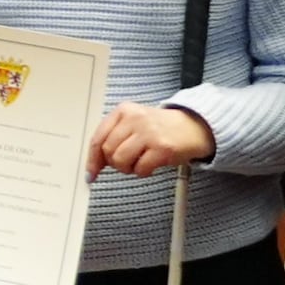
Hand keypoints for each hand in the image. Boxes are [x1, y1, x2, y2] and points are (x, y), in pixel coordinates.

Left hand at [89, 104, 219, 177]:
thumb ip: (114, 137)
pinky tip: (151, 165)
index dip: (92, 159)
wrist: (194, 126)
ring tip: (139, 163)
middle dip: (114, 163)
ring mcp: (148, 133)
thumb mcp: (134, 124)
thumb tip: (95, 162)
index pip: (98, 137)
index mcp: (123, 111)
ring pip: (120, 160)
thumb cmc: (161, 128)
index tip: (90, 173)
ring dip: (128, 168)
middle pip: (108, 150)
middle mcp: (134, 119)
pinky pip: (140, 168)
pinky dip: (143, 172)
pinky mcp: (162, 147)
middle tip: (127, 162)